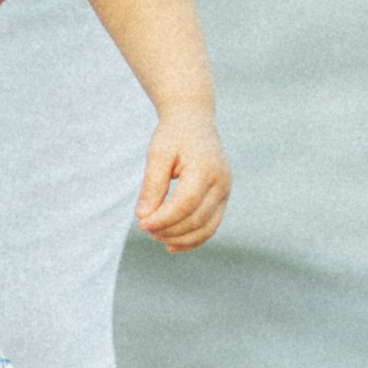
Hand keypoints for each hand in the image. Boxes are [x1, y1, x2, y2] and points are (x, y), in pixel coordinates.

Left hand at [136, 104, 229, 251]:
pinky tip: (171, 245)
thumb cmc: (173, 136)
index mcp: (206, 169)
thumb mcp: (157, 154)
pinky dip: (192, 240)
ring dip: (180, 238)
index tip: (142, 224)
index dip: (163, 219)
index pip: (185, 204)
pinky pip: (210, 227)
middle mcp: (221, 182)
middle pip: (196, 219)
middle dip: (169, 230)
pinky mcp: (222, 199)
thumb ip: (152, 185)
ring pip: (206, 228)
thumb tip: (144, 217)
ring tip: (155, 235)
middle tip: (145, 228)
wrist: (193, 122)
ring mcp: (225, 192)